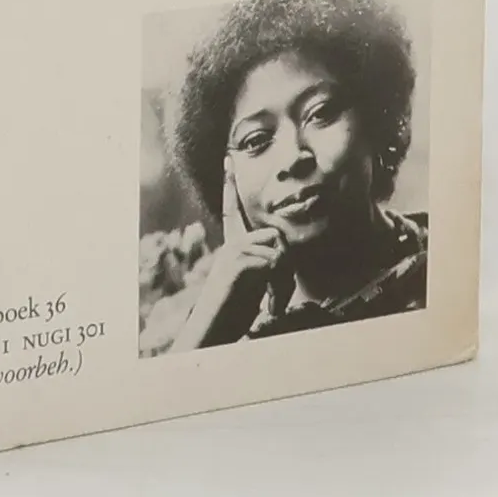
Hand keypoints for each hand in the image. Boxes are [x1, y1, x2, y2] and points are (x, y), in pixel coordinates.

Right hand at [172, 158, 289, 349]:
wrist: (211, 335)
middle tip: (278, 302)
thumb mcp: (251, 286)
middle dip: (287, 269)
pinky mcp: (238, 264)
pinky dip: (279, 289)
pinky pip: (275, 264)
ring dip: (285, 282)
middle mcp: (231, 246)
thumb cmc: (230, 315)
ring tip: (273, 304)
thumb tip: (284, 257)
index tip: (227, 161)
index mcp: (232, 249)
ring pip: (280, 251)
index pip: (231, 212)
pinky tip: (268, 307)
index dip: (229, 186)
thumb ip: (262, 266)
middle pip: (277, 237)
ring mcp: (233, 253)